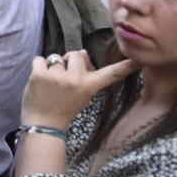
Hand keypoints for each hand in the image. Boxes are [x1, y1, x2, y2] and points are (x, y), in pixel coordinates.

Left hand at [21, 50, 136, 128]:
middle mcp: (76, 80)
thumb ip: (84, 75)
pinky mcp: (39, 75)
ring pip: (56, 57)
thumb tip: (82, 52)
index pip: (110, 74)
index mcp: (90, 86)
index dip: (125, 67)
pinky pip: (40, 59)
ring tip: (51, 82)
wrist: (45, 124)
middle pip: (76, 54)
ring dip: (53, 66)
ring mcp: (57, 77)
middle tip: (64, 77)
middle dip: (69, 61)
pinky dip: (38, 66)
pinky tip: (40, 79)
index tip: (137, 61)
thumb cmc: (63, 108)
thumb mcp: (82, 95)